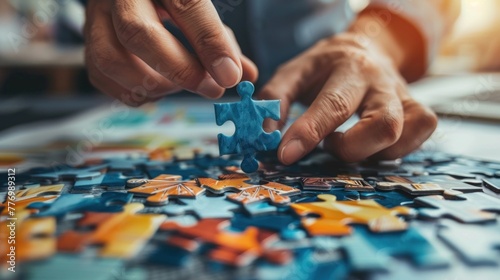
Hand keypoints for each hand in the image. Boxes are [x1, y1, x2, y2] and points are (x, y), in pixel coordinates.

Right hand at [84, 0, 256, 105]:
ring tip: (182, 86)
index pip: (186, 4)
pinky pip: (102, 77)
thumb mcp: (200, 9)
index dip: (209, 42)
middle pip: (136, 33)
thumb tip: (244, 75)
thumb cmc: (174, 0)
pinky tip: (160, 88)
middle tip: (211, 88)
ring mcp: (96, 16)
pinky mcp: (88, 42)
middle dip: (178, 69)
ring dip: (153, 85)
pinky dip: (135, 93)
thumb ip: (221, 40)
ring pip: (110, 59)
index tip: (229, 75)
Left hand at [258, 34, 436, 163]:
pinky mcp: (418, 109)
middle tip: (328, 146)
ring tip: (348, 144)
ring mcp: (403, 95)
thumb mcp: (294, 71)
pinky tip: (372, 147)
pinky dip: (396, 149)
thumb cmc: (325, 66)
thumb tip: (265, 133)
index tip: (286, 156)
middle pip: (383, 125)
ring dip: (372, 152)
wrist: (366, 47)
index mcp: (347, 67)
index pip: (332, 105)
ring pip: (404, 134)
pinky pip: (422, 131)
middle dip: (350, 148)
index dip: (309, 133)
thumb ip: (276, 97)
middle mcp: (380, 81)